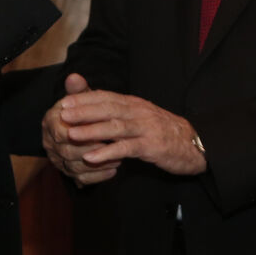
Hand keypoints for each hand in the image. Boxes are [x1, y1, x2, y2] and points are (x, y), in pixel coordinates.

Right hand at [42, 73, 120, 185]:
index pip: (62, 132)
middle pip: (68, 151)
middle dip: (92, 149)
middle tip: (114, 146)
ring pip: (75, 167)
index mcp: (50, 123)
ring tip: (120, 158)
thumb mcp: (80, 99)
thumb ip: (79, 90)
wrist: (77, 127)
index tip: (102, 129)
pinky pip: (81, 179)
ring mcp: (58, 160)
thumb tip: (75, 77)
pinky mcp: (68, 174)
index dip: (82, 132)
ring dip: (98, 164)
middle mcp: (50, 143)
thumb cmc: (81, 111)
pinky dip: (98, 176)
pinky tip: (114, 170)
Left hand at [59, 89, 206, 175]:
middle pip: (108, 108)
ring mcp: (146, 128)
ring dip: (91, 130)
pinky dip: (108, 153)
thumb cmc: (162, 131)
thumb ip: (119, 113)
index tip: (65, 101)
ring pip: (115, 127)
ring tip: (70, 134)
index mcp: (134, 104)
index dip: (85, 98)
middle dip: (83, 110)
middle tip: (62, 113)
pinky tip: (92, 158)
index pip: (106, 96)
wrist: (194, 143)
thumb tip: (94, 109)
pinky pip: (127, 149)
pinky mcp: (152, 146)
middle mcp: (139, 112)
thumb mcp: (140, 117)